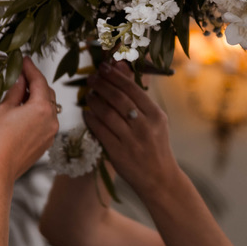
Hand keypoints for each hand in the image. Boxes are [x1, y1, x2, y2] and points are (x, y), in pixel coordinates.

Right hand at [0, 57, 58, 184]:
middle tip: (21, 75)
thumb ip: (16, 91)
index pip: (39, 80)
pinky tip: (24, 111)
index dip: (31, 68)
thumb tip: (20, 79)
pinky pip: (46, 121)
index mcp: (42, 108)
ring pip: (48, 107)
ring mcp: (51, 132)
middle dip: (35, 83)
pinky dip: (38, 112)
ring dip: (37, 98)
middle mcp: (52, 119)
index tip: (24, 60)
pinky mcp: (47, 142)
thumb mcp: (4, 109)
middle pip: (47, 93)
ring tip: (20, 93)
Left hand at [84, 61, 177, 196]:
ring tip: (89, 94)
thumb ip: (139, 98)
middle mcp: (145, 126)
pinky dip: (91, 119)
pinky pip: (100, 131)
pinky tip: (87, 112)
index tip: (104, 67)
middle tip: (92, 78)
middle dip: (102, 85)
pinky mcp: (118, 153)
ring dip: (95, 101)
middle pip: (119, 99)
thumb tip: (121, 68)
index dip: (116, 76)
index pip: (133, 89)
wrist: (159, 178)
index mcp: (156, 115)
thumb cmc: (156, 145)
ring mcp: (131, 140)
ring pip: (107, 114)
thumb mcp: (155, 121)